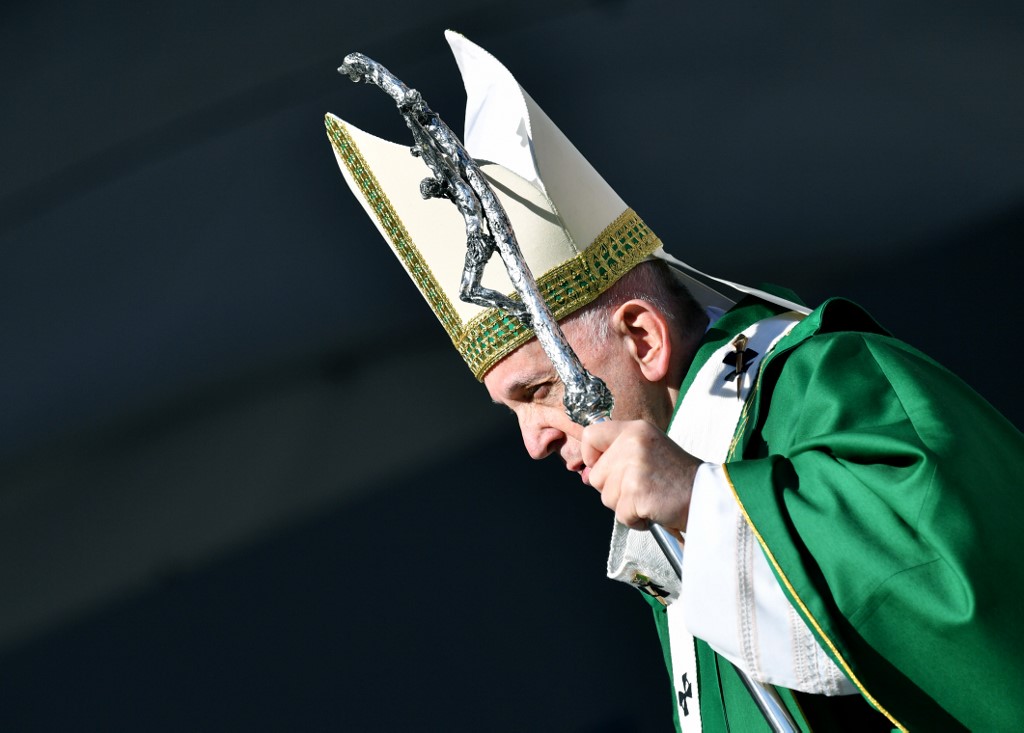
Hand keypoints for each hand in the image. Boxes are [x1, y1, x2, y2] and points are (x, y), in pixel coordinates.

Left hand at [581, 420, 700, 534]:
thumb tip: (586, 475)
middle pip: (596, 475)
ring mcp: (634, 467)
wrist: (708, 496)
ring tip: (650, 497)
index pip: (590, 435)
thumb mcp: (648, 452)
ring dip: (625, 505)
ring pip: (606, 497)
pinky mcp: (637, 492)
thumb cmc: (678, 478)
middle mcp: (632, 443)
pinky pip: (620, 515)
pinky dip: (635, 520)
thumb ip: (617, 457)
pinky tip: (654, 509)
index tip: (604, 467)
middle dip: (614, 489)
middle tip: (642, 487)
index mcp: (634, 429)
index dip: (591, 456)